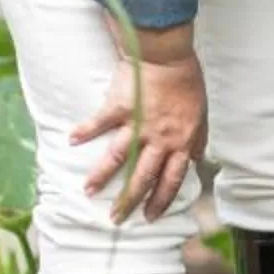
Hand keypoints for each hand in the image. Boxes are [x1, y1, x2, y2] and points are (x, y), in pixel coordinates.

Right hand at [72, 43, 207, 223]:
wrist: (168, 56)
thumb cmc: (187, 82)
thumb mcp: (201, 114)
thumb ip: (198, 139)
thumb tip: (196, 159)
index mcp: (181, 142)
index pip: (172, 180)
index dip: (161, 200)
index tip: (150, 216)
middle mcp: (159, 139)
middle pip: (143, 177)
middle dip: (129, 200)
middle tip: (116, 217)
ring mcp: (138, 125)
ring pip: (118, 158)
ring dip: (101, 176)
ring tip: (88, 191)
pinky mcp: (119, 108)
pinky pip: (98, 123)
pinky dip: (84, 131)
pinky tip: (71, 140)